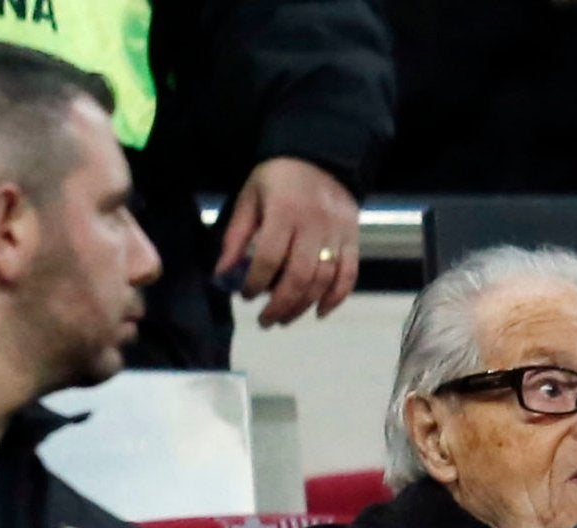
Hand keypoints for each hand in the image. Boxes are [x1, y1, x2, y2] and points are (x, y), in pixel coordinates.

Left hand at [214, 158, 360, 325]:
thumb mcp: (250, 198)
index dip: (255, 282)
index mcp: (284, 211)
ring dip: (302, 306)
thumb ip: (236, 237)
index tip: (245, 295)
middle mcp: (314, 225)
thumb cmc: (278, 179)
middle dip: (279, 305)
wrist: (322, 158)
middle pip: (298, 276)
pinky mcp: (353, 241)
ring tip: (284, 318)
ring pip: (323, 281)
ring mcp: (337, 235)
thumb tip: (222, 274)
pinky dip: (335, 299)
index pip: (269, 257)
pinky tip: (319, 312)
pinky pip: (348, 276)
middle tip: (265, 321)